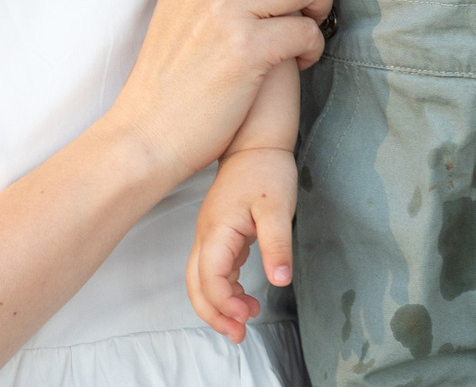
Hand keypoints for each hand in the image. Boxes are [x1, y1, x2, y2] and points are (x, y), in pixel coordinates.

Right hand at [185, 146, 296, 343]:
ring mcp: (210, 235)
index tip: (247, 312)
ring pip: (201, 280)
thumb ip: (277, 244)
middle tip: (238, 334)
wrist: (255, 141)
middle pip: (196, 286)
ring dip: (218, 304)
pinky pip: (213, 269)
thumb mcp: (278, 208)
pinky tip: (244, 295)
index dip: (223, 303)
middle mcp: (207, 236)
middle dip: (213, 315)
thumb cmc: (265, 169)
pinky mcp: (220, 234)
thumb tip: (279, 279)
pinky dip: (224, 289)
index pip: (208, 279)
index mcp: (217, 231)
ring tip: (245, 319)